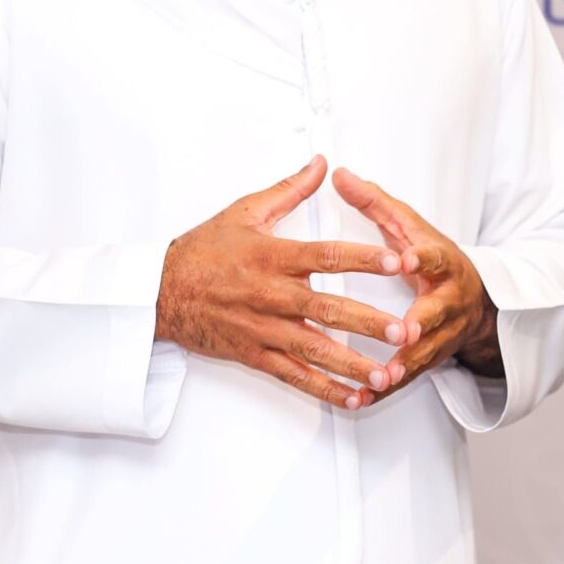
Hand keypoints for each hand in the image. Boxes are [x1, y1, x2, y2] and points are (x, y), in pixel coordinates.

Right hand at [157, 155, 415, 409]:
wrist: (160, 291)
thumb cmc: (202, 251)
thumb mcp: (244, 211)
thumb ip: (289, 190)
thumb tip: (319, 165)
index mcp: (272, 256)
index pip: (326, 257)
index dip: (363, 259)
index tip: (395, 262)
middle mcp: (270, 295)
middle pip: (327, 309)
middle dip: (368, 323)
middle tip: (403, 332)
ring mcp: (263, 328)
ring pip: (314, 349)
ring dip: (352, 364)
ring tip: (386, 375)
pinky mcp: (255, 353)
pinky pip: (294, 375)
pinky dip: (324, 389)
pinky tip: (353, 398)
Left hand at [330, 167, 497, 399]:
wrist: (476, 302)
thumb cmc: (431, 259)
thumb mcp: (410, 227)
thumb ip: (376, 204)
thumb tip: (339, 174)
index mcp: (442, 264)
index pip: (433, 257)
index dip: (421, 258)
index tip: (406, 259)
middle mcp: (446, 302)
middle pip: (435, 314)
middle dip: (421, 324)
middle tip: (405, 332)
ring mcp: (441, 335)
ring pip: (423, 353)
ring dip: (403, 366)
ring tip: (382, 377)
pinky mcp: (429, 360)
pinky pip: (407, 378)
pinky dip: (387, 390)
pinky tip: (364, 398)